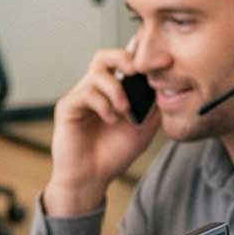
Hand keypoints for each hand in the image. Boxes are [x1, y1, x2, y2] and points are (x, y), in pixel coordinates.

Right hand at [46, 47, 154, 214]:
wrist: (92, 178)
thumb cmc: (115, 153)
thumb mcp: (144, 127)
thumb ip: (153, 106)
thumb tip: (165, 83)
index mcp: (114, 91)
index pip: (124, 63)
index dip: (143, 57)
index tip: (166, 62)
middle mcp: (96, 90)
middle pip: (104, 56)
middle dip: (123, 58)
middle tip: (136, 71)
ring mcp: (80, 96)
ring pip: (97, 73)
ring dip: (116, 90)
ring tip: (124, 111)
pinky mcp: (68, 106)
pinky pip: (86, 93)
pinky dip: (103, 104)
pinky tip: (110, 120)